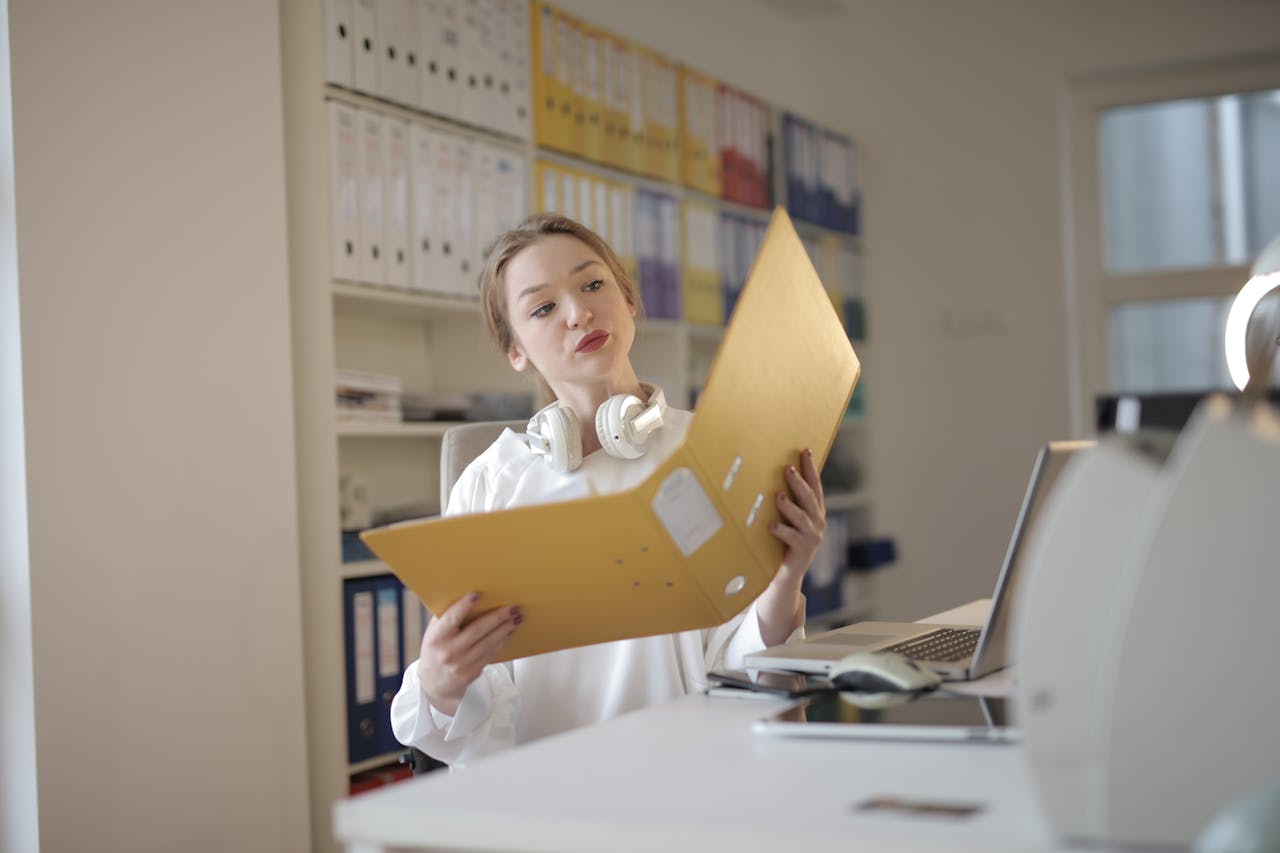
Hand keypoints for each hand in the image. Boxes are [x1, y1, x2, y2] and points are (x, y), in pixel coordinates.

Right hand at [417, 592, 521, 715]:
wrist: (435, 682)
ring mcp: (461, 664)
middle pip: (477, 630)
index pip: (451, 619)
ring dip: (505, 628)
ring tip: (517, 617)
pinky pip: (491, 653)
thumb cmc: (436, 650)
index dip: (464, 606)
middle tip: (512, 607)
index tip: (477, 594)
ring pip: (488, 643)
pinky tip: (510, 631)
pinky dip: (502, 641)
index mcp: (436, 638)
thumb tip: (465, 594)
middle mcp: (449, 652)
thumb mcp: (433, 633)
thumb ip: (446, 617)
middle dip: (498, 617)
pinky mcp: (472, 673)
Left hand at [770, 447, 825, 584]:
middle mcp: (817, 522)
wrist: (788, 574)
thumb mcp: (790, 519)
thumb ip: (788, 501)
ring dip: (789, 505)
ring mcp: (812, 537)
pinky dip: (782, 530)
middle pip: (809, 498)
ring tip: (778, 496)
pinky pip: (792, 538)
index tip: (805, 451)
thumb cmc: (786, 541)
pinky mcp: (802, 551)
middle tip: (788, 468)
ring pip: (802, 517)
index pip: (815, 485)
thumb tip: (771, 477)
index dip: (811, 468)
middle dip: (799, 482)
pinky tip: (771, 525)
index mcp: (816, 511)